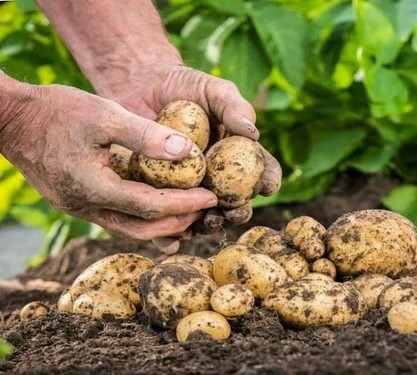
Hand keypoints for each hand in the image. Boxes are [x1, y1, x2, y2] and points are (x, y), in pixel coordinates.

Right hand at [0, 83, 217, 240]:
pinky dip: (142, 219)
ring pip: (128, 230)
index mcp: (94, 188)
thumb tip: (187, 152)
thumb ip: (145, 135)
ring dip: (161, 227)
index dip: (186, 204)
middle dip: (178, 223)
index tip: (212, 196)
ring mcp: (78, 208)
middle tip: (205, 209)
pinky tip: (158, 209)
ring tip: (190, 215)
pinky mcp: (76, 203)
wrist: (10, 119)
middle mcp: (86, 207)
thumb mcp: (104, 114)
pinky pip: (116, 220)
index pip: (151, 207)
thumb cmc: (56, 110)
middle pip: (143, 230)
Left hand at [107, 65, 281, 228]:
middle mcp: (217, 177)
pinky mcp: (159, 195)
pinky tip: (171, 238)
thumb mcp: (214, 89)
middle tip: (233, 211)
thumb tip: (253, 133)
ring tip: (206, 221)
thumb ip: (234, 107)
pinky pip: (167, 219)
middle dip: (238, 212)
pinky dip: (170, 234)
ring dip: (208, 225)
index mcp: (237, 155)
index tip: (266, 186)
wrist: (140, 86)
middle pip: (235, 202)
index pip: (262, 171)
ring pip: (204, 216)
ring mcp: (189, 189)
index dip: (267, 181)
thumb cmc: (184, 86)